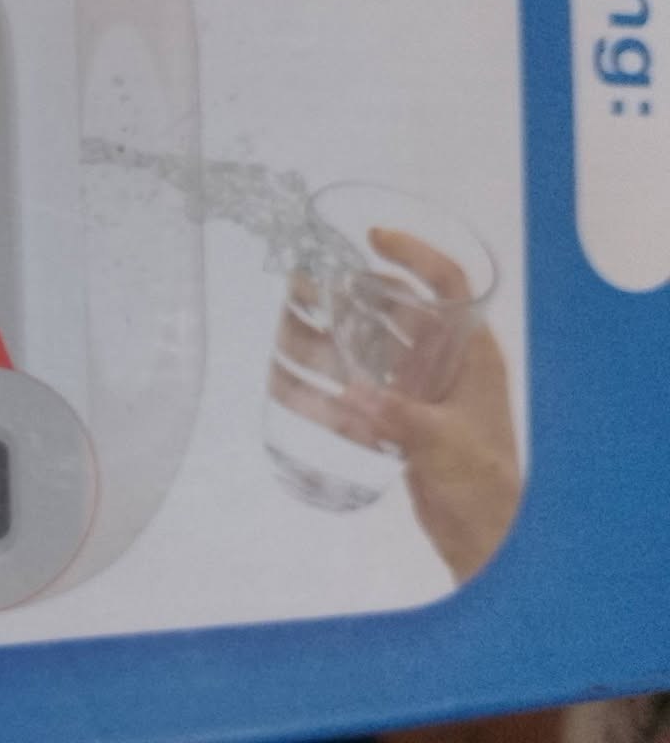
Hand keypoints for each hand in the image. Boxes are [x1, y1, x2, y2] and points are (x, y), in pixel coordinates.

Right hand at [268, 228, 519, 582]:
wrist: (483, 537)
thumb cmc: (480, 484)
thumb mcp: (443, 445)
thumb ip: (398, 418)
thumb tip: (352, 394)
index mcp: (471, 356)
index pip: (448, 286)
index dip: (415, 256)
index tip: (373, 240)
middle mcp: (446, 364)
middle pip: (400, 311)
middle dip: (357, 293)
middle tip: (308, 282)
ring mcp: (422, 391)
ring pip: (376, 346)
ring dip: (337, 332)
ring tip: (293, 319)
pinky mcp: (402, 418)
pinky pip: (364, 384)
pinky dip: (334, 378)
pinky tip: (298, 377)